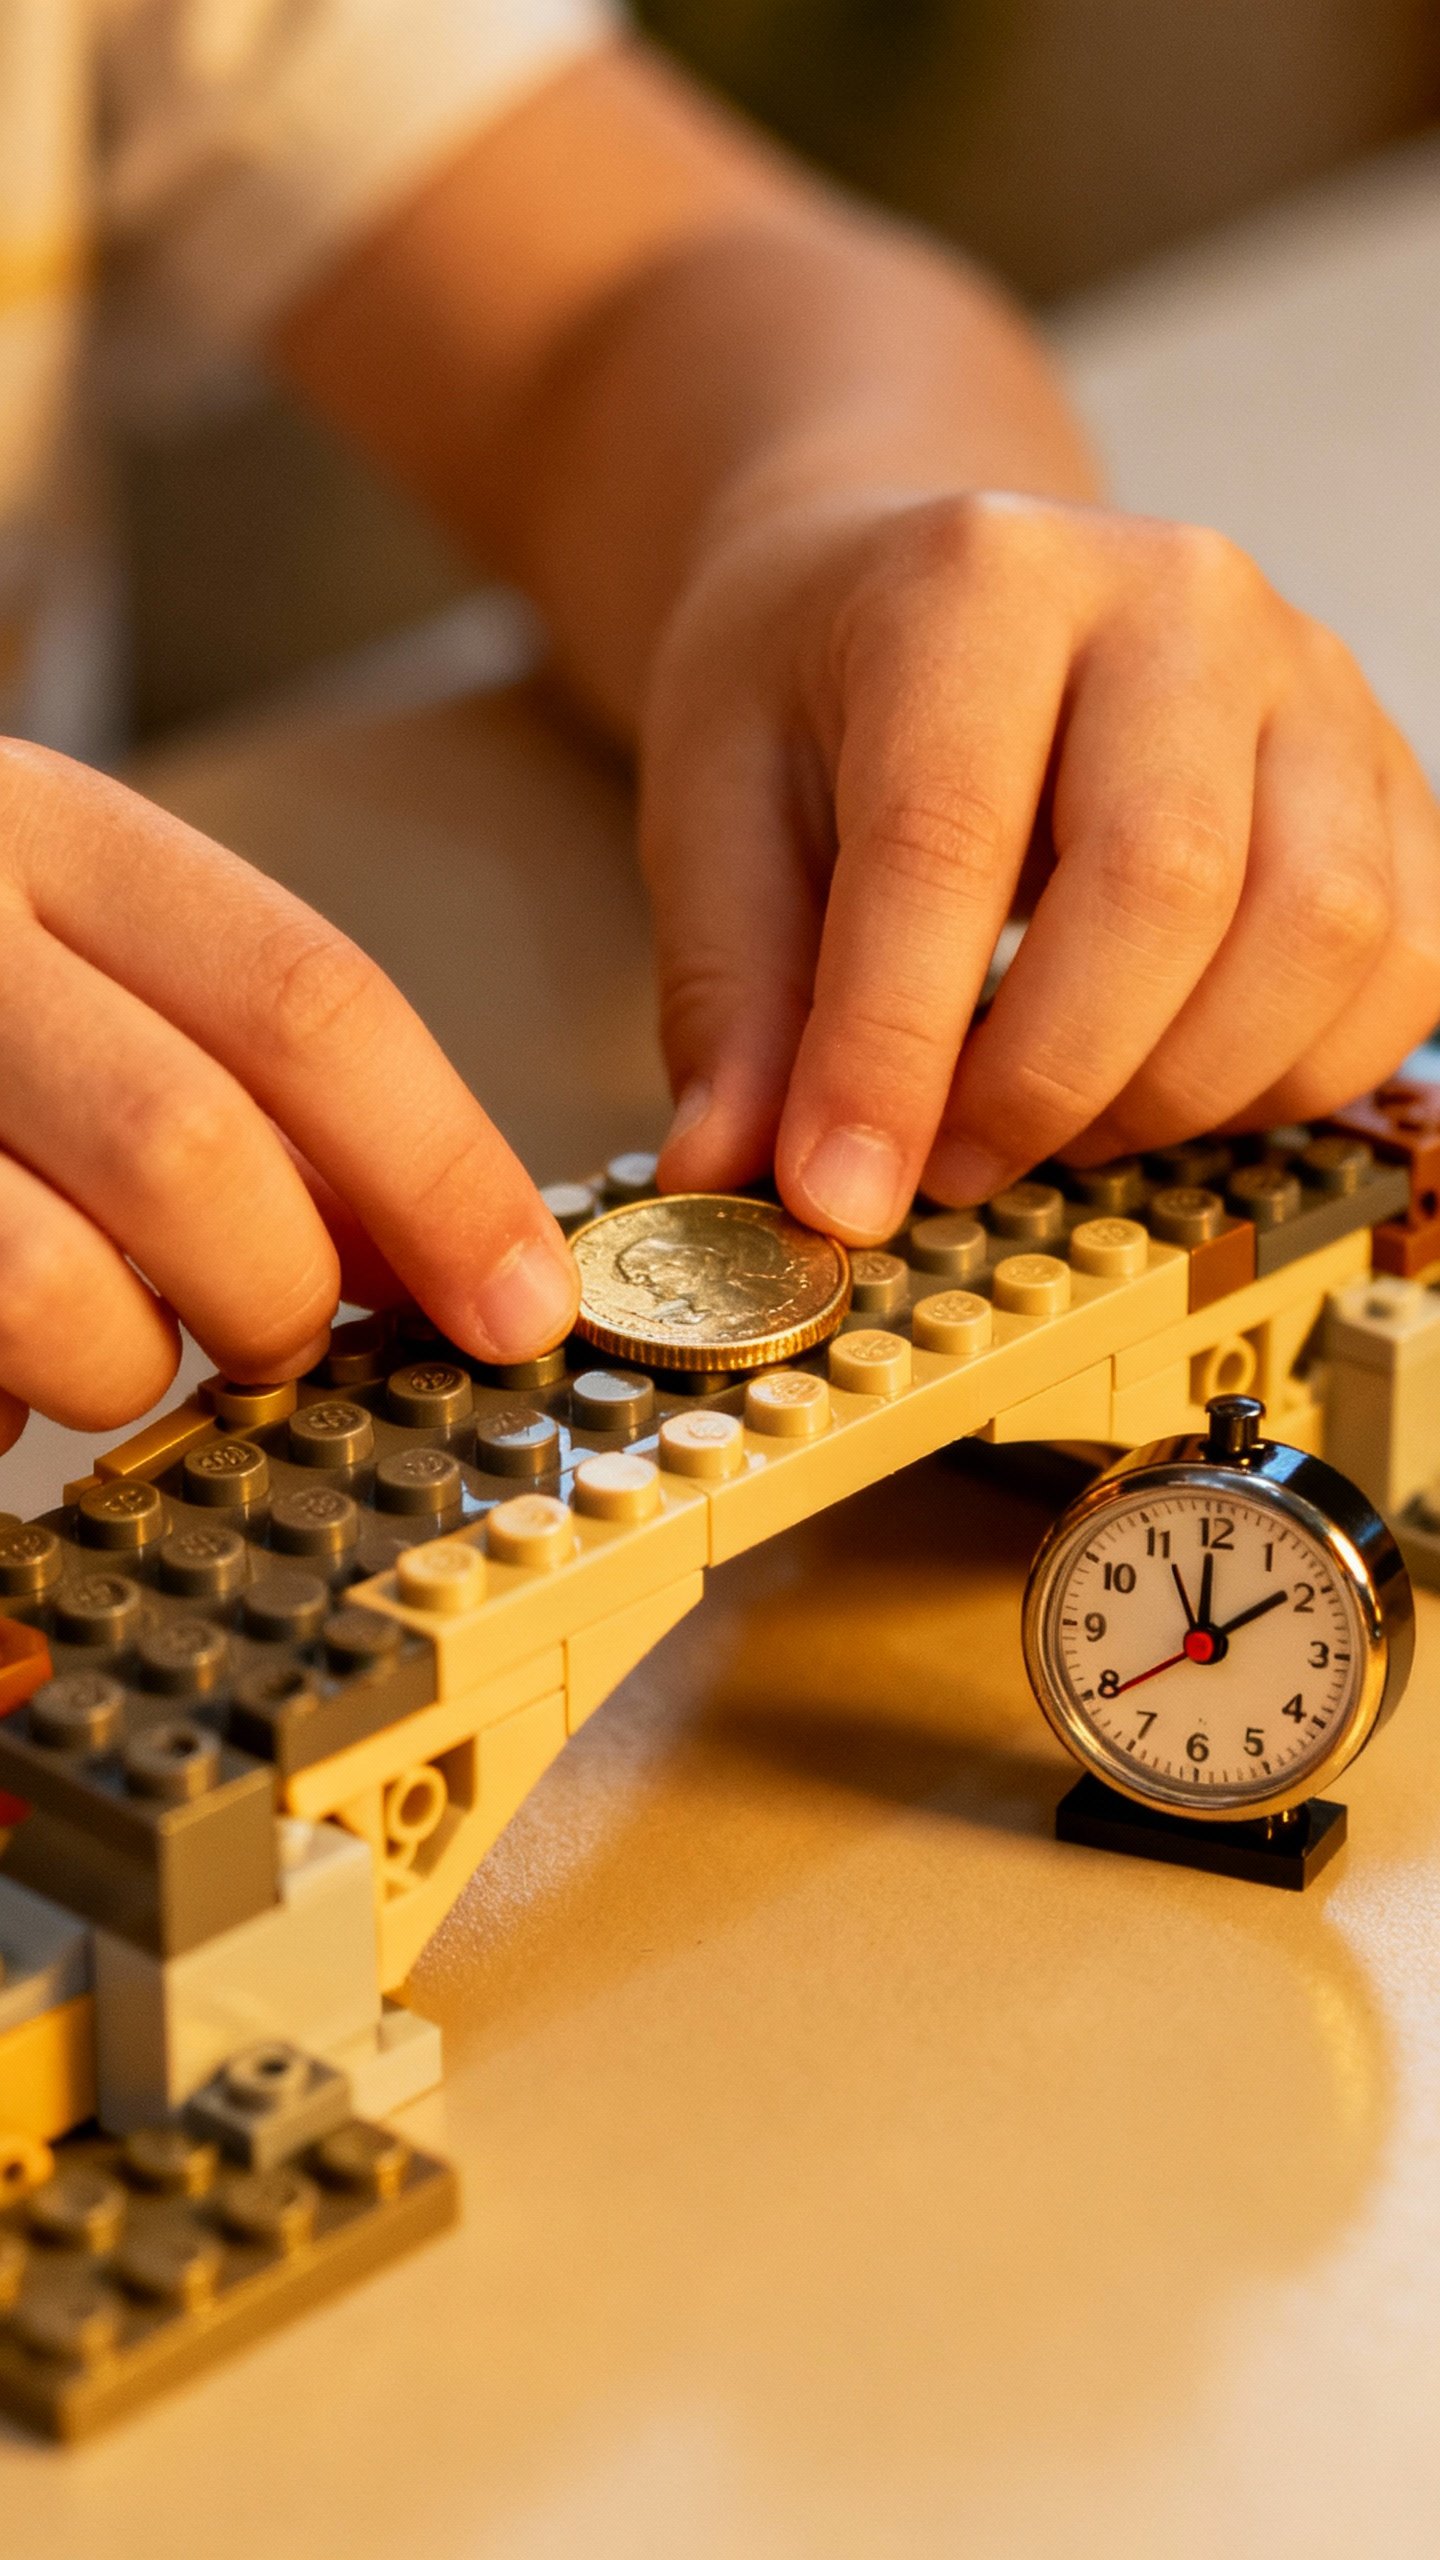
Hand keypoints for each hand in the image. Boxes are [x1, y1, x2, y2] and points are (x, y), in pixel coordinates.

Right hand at [0, 742, 577, 1451]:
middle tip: (274, 1334)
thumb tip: (448, 1254)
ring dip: (118, 1369)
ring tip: (91, 1335)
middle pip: (197, 1161)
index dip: (447, 1177)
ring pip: (58, 1298)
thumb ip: (248, 1064)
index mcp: (48, 831)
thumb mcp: (79, 943)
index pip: (312, 1002)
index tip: (524, 1305)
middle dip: (278, 1298)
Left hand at [643, 490, 1439, 1237]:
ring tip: (1050, 1120)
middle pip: (1171, 883)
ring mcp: (1310, 682)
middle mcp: (1178, 602)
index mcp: (980, 582)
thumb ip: (732, 995)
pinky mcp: (1386, 777)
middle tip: (945, 1170)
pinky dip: (1290, 1078)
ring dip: (1178, 1091)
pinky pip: (1402, 967)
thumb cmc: (826, 694)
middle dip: (1048, 1081)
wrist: (950, 593)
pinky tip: (1165, 1082)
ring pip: (1319, 932)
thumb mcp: (716, 811)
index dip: (892, 1049)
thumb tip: (730, 1169)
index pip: (949, 839)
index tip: (837, 1195)